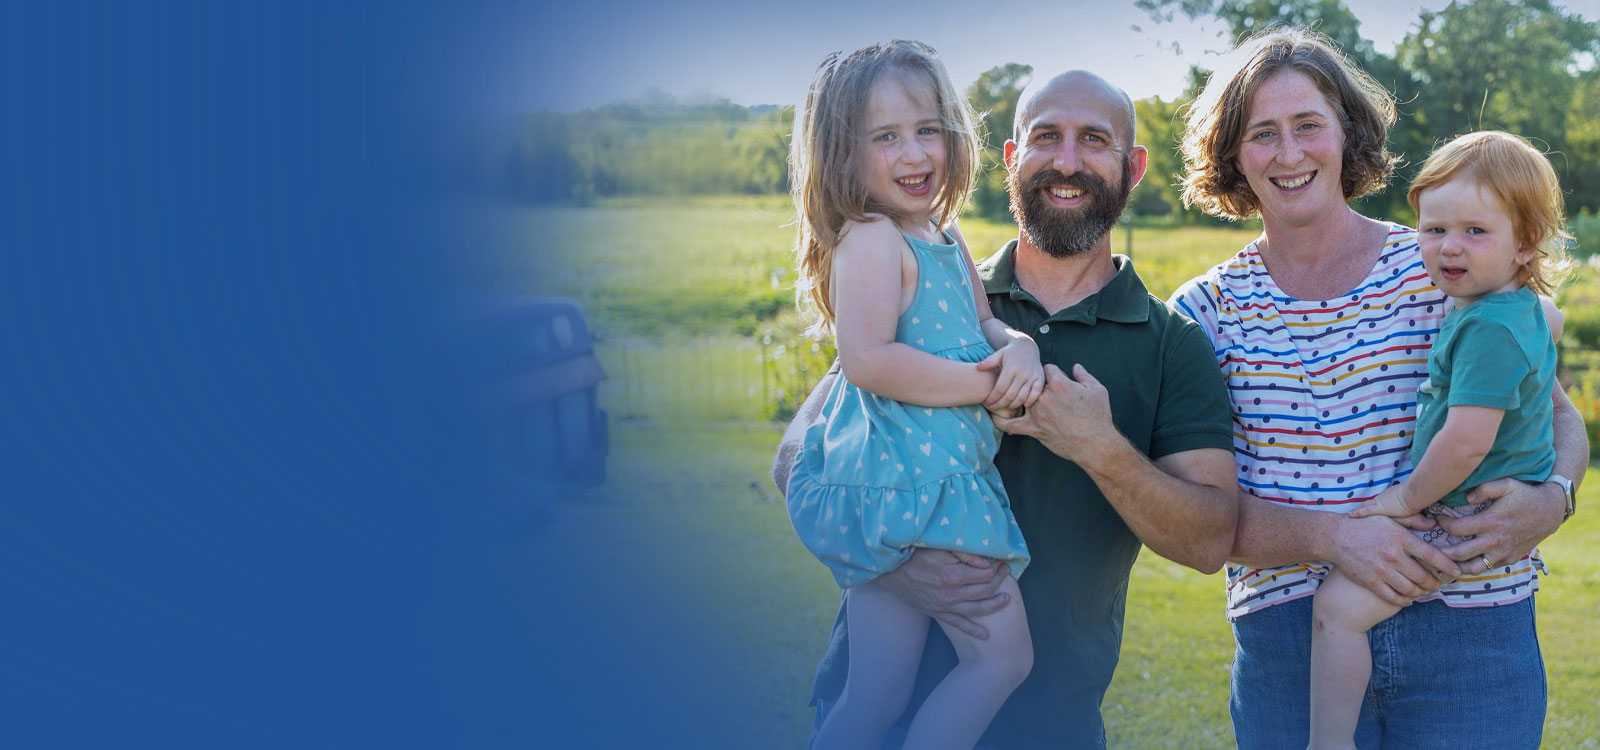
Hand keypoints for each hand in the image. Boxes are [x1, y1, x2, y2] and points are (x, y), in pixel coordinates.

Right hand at [874, 548, 1009, 639]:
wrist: (891, 569)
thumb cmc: (916, 553)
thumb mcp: (941, 547)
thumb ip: (966, 554)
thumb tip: (988, 562)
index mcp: (954, 575)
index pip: (986, 574)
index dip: (997, 568)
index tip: (1001, 562)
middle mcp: (952, 594)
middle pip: (984, 590)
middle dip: (999, 581)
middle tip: (1006, 573)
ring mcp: (945, 605)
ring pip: (977, 609)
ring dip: (994, 605)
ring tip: (1006, 600)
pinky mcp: (937, 612)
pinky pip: (958, 624)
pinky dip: (973, 630)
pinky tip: (985, 635)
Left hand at [976, 337, 1043, 410]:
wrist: (1027, 346)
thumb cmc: (1009, 353)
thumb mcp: (998, 354)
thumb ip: (989, 361)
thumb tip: (978, 367)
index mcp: (1010, 368)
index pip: (1000, 388)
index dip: (993, 398)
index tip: (987, 403)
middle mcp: (1022, 373)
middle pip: (1010, 395)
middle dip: (999, 404)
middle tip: (992, 408)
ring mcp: (1032, 376)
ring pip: (1022, 397)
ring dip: (1012, 405)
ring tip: (1004, 407)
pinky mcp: (1040, 378)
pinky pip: (1036, 393)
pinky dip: (1030, 401)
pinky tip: (1023, 405)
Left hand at [991, 363, 1112, 463]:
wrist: (1096, 443)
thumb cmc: (1098, 416)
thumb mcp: (1097, 390)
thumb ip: (1084, 376)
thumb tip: (1076, 367)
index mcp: (1060, 384)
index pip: (1047, 369)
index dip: (1050, 373)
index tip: (1052, 378)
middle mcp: (1045, 397)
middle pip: (1031, 383)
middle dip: (1033, 384)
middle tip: (1035, 388)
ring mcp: (1037, 413)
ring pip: (1019, 399)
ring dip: (1016, 397)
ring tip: (1010, 395)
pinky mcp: (1033, 429)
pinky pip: (1011, 424)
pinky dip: (1001, 420)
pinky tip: (994, 416)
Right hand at [1328, 513, 1459, 606]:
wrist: (1334, 537)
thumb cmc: (1363, 525)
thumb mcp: (1388, 516)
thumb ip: (1412, 520)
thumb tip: (1433, 523)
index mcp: (1401, 538)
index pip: (1432, 555)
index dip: (1448, 566)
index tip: (1456, 572)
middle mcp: (1393, 556)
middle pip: (1423, 577)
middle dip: (1435, 583)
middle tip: (1439, 584)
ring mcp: (1381, 571)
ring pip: (1411, 590)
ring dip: (1421, 593)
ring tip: (1424, 590)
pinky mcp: (1370, 582)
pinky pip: (1393, 597)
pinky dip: (1405, 600)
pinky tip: (1409, 597)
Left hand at [1347, 483, 1411, 518]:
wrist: (1414, 495)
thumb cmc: (1415, 497)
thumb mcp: (1413, 501)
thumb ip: (1415, 508)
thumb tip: (1427, 515)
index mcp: (1390, 496)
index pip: (1380, 500)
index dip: (1373, 503)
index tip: (1368, 505)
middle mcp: (1384, 498)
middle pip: (1370, 502)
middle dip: (1363, 505)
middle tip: (1355, 509)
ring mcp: (1381, 502)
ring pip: (1366, 505)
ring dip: (1358, 508)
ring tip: (1350, 514)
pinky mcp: (1379, 508)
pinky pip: (1366, 510)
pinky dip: (1358, 513)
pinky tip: (1350, 515)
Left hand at [1436, 478, 1564, 570]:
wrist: (1550, 511)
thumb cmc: (1525, 495)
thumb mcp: (1507, 484)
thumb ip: (1485, 488)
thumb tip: (1465, 497)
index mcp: (1491, 522)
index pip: (1456, 529)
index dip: (1441, 523)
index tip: (1436, 517)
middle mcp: (1495, 541)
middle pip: (1459, 554)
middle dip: (1440, 552)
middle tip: (1428, 546)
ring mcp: (1503, 553)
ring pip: (1473, 568)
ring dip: (1455, 566)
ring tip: (1441, 561)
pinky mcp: (1509, 559)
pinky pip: (1487, 568)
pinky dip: (1472, 567)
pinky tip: (1461, 562)